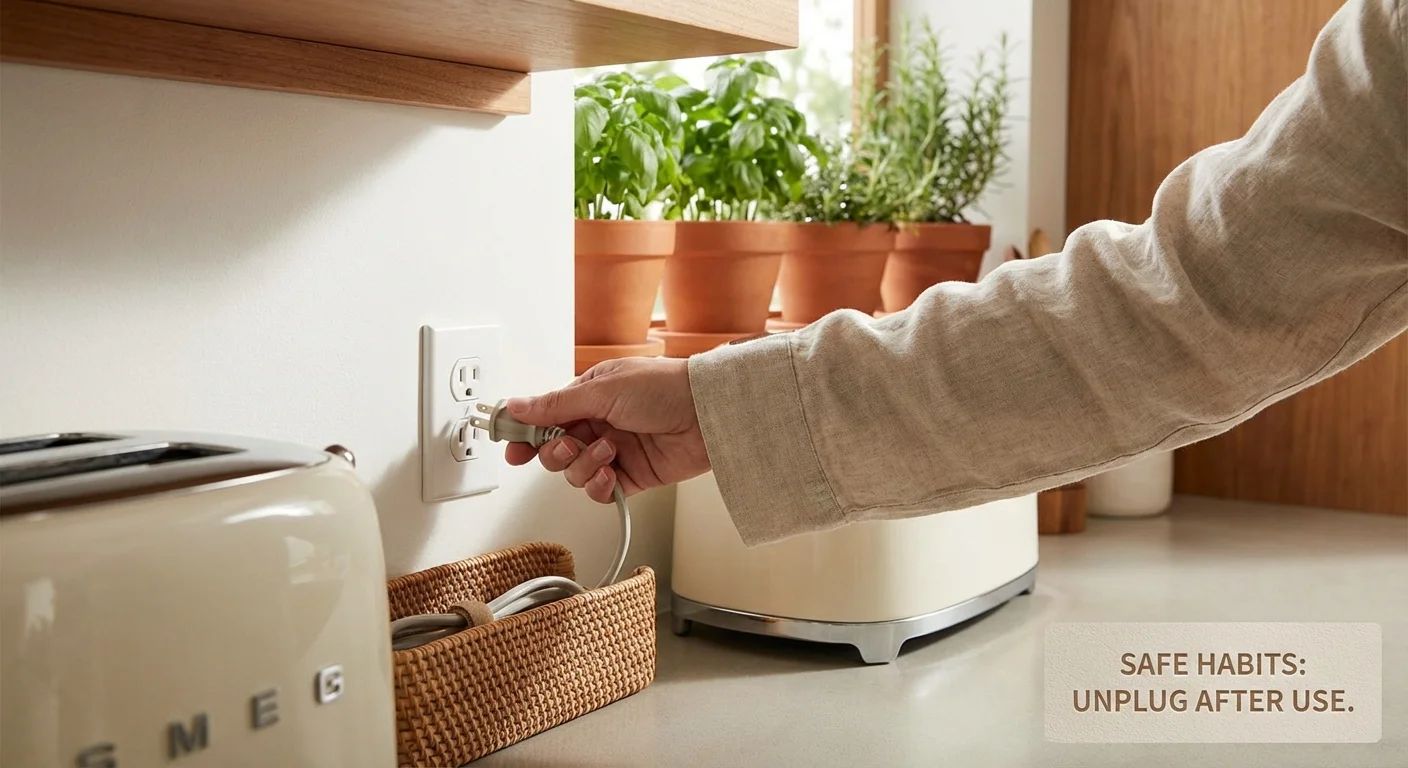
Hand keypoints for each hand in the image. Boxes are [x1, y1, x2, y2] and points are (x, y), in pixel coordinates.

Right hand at [504, 357, 709, 502]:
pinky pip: (600, 492)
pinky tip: (612, 474)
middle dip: (554, 452)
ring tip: (607, 453)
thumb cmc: (665, 388)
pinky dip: (600, 487)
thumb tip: (516, 406)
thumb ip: (556, 405)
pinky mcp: (632, 477)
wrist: (709, 414)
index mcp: (589, 396)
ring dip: (584, 467)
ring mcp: (614, 452)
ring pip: (574, 473)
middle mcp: (599, 425)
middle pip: (553, 450)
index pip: (544, 417)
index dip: (524, 432)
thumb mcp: (603, 389)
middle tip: (567, 445)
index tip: (509, 444)